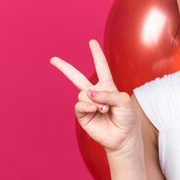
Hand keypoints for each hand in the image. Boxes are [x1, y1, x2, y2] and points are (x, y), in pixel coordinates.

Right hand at [50, 39, 139, 153]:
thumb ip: (107, 93)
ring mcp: (87, 104)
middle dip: (64, 68)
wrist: (123, 136)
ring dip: (95, 100)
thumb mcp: (123, 100)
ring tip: (105, 108)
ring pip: (82, 93)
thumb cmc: (127, 117)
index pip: (101, 67)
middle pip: (77, 77)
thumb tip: (88, 92)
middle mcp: (95, 93)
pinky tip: (96, 109)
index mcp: (107, 86)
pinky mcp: (82, 115)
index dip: (97, 54)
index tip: (91, 42)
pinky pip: (79, 104)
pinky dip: (88, 105)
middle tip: (53, 59)